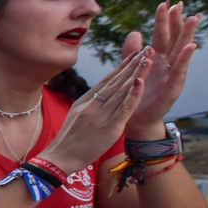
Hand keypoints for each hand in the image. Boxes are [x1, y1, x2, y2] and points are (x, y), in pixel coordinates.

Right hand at [40, 48, 150, 175]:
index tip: (134, 54)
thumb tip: (100, 97)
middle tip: (147, 49)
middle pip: (116, 81)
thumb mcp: (75, 117)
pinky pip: (124, 108)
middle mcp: (93, 104)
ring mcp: (101, 115)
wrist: (58, 158)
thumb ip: (89, 106)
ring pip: (122, 91)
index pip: (107, 80)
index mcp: (85, 101)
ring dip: (137, 73)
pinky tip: (140, 81)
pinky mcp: (109, 127)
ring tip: (149, 58)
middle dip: (133, 64)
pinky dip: (133, 94)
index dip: (122, 66)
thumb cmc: (67, 142)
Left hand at [123, 1, 199, 137]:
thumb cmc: (136, 94)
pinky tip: (190, 47)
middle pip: (174, 38)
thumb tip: (135, 32)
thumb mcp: (131, 69)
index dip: (164, 19)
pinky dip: (184, 58)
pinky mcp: (173, 87)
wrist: (135, 119)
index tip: (167, 2)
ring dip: (187, 34)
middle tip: (181, 3)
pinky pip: (180, 71)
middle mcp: (167, 64)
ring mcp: (172, 74)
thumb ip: (132, 52)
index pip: (162, 35)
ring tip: (193, 18)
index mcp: (156, 58)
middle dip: (178, 21)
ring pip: (181, 51)